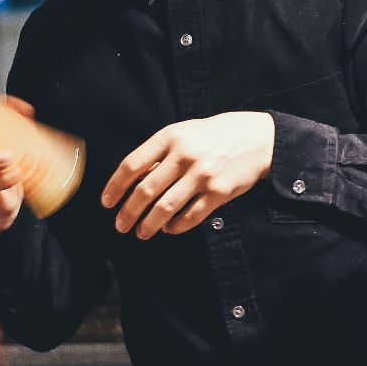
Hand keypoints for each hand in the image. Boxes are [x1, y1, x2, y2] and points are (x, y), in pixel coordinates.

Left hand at [101, 111, 274, 236]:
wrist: (259, 139)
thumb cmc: (216, 136)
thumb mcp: (185, 133)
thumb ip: (161, 153)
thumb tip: (134, 182)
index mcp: (170, 136)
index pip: (132, 165)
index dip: (115, 187)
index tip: (107, 202)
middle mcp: (184, 155)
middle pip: (145, 191)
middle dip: (128, 213)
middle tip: (120, 225)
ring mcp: (202, 175)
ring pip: (165, 208)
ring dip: (148, 225)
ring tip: (141, 233)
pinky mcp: (218, 193)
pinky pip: (190, 217)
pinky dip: (175, 227)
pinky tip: (168, 229)